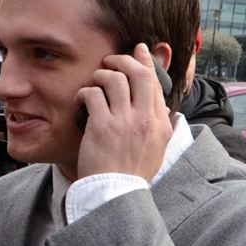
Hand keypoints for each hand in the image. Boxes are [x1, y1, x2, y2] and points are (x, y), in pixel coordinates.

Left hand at [74, 43, 172, 180]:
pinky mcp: (102, 126)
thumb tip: (165, 109)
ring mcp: (125, 121)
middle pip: (139, 74)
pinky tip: (81, 99)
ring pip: (115, 79)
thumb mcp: (158, 150)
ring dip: (101, 74)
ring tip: (94, 80)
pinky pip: (93, 94)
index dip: (146, 63)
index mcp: (161, 124)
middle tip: (111, 59)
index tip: (139, 50)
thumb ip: (161, 128)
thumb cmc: (132, 175)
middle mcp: (146, 119)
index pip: (155, 84)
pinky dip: (85, 92)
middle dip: (124, 59)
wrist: (115, 194)